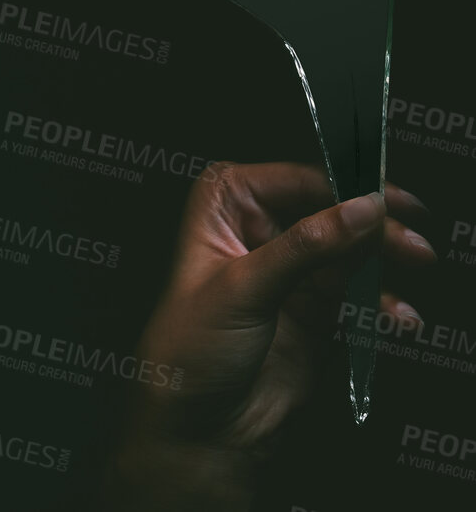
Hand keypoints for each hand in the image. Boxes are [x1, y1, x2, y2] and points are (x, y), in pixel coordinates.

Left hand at [98, 161, 434, 511]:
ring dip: (388, 260)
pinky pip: (361, 294)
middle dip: (376, 225)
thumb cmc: (190, 350)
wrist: (199, 429)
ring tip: (416, 267)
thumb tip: (363, 207)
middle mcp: (259, 229)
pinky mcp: (318, 310)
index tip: (390, 201)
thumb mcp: (243, 289)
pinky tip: (400, 319)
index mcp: (224, 205)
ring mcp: (292, 270)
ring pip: (353, 249)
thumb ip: (306, 247)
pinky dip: (384, 303)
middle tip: (414, 244)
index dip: (346, 184)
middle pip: (333, 209)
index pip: (296, 179)